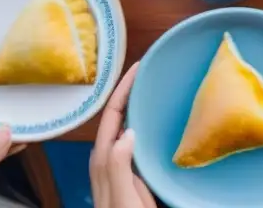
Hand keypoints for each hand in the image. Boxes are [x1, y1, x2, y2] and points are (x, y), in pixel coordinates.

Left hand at [91, 63, 154, 207]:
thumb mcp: (122, 198)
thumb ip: (120, 168)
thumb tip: (128, 131)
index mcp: (104, 159)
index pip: (112, 114)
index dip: (123, 88)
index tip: (138, 67)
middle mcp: (109, 157)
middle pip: (118, 115)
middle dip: (130, 90)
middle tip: (149, 69)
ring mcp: (121, 165)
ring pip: (127, 125)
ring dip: (137, 104)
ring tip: (154, 85)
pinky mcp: (133, 172)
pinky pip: (137, 138)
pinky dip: (146, 121)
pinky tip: (158, 119)